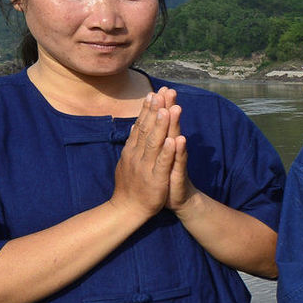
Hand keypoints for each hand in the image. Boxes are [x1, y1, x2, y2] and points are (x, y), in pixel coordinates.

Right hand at [112, 90, 178, 220]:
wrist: (128, 210)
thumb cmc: (131, 184)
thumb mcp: (130, 159)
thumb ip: (134, 143)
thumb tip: (136, 124)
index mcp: (132, 150)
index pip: (140, 125)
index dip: (148, 109)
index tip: (154, 93)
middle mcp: (138, 155)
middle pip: (147, 129)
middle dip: (156, 110)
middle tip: (162, 92)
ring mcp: (146, 166)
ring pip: (155, 143)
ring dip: (162, 125)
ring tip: (168, 109)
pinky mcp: (156, 179)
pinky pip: (163, 163)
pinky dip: (168, 151)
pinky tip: (174, 139)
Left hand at [155, 88, 200, 212]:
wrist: (178, 200)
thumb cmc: (165, 177)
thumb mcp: (156, 158)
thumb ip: (152, 140)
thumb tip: (144, 123)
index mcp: (163, 145)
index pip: (161, 122)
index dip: (160, 106)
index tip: (159, 88)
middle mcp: (172, 150)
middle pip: (170, 126)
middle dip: (168, 108)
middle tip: (169, 91)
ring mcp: (176, 162)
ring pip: (175, 140)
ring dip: (174, 125)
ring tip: (174, 108)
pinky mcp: (179, 175)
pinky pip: (179, 162)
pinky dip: (178, 151)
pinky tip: (179, 140)